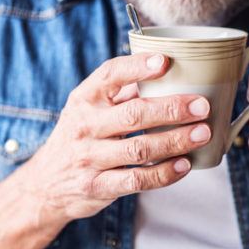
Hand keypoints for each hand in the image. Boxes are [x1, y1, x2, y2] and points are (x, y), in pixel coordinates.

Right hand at [21, 52, 211, 226]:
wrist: (46, 184)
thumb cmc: (78, 137)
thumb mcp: (89, 109)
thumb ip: (122, 92)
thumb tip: (168, 73)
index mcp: (84, 99)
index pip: (109, 75)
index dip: (138, 67)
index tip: (166, 61)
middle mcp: (84, 126)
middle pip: (133, 114)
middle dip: (172, 109)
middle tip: (202, 105)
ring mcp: (89, 158)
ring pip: (139, 149)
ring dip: (175, 141)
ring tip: (202, 133)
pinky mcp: (98, 186)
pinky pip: (137, 180)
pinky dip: (164, 173)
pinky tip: (184, 164)